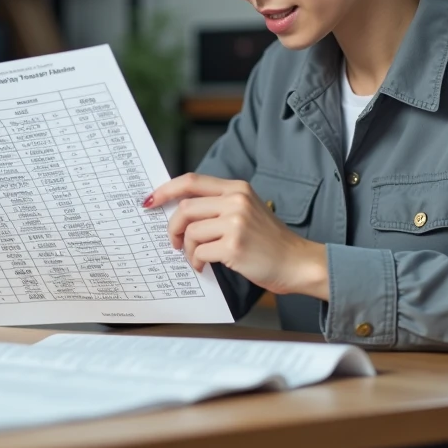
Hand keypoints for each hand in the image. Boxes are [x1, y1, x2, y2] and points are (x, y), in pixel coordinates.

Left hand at [145, 173, 327, 298]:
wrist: (297, 262)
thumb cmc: (269, 241)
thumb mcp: (246, 211)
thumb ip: (218, 205)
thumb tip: (179, 211)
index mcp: (236, 188)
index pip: (191, 180)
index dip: (165, 190)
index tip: (150, 201)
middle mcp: (236, 200)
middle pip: (185, 208)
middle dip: (172, 228)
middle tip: (173, 242)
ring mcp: (236, 222)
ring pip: (190, 231)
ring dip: (186, 249)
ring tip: (195, 258)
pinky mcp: (234, 246)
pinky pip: (199, 252)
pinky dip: (196, 262)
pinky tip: (205, 266)